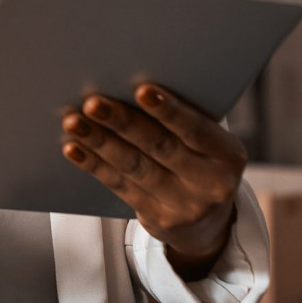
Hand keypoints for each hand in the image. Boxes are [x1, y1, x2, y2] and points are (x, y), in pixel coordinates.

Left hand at [59, 83, 244, 277]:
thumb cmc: (199, 159)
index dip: (169, 111)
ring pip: (134, 167)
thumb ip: (183, 117)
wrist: (208, 222)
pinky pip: (120, 186)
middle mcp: (211, 183)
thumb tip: (129, 81)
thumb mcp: (207, 141)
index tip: (141, 90)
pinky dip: (94, 164)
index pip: (196, 130)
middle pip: (160, 147)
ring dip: (100, 142)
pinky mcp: (158, 220)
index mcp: (228, 154)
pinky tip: (73, 148)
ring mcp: (185, 206)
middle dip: (123, 122)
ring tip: (73, 122)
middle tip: (93, 102)